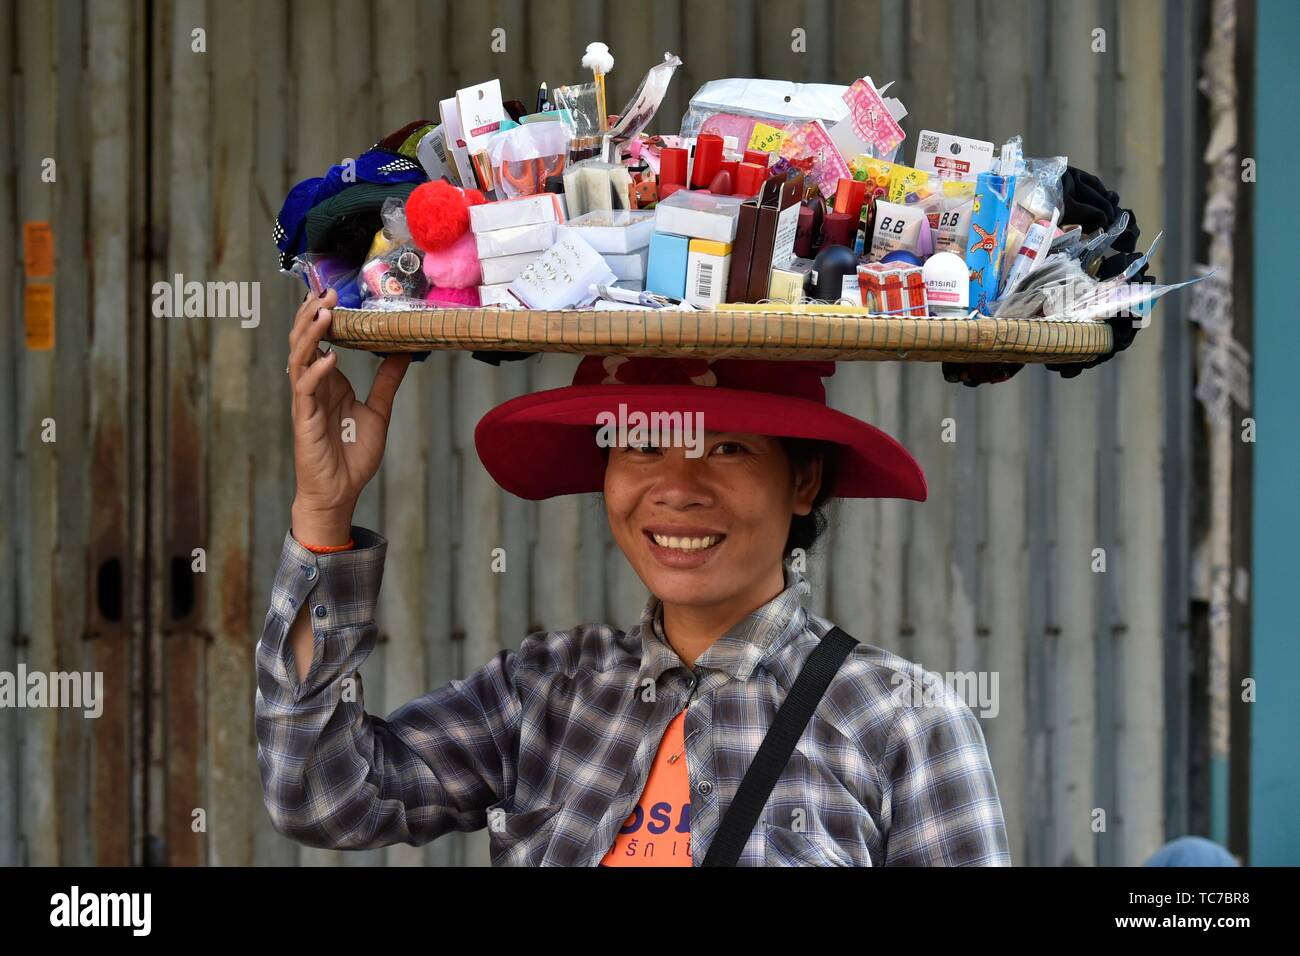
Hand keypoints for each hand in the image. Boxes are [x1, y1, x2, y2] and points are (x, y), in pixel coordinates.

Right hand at [287, 288, 411, 542]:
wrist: (339, 492)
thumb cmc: (352, 455)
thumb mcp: (378, 411)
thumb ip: (387, 381)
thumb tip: (405, 351)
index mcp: (328, 381)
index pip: (320, 340)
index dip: (322, 315)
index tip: (333, 289)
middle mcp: (313, 386)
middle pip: (304, 341)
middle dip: (312, 315)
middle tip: (328, 291)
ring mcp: (306, 402)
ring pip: (299, 358)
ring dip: (310, 334)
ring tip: (325, 312)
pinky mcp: (303, 421)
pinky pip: (305, 390)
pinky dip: (316, 372)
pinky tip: (330, 358)